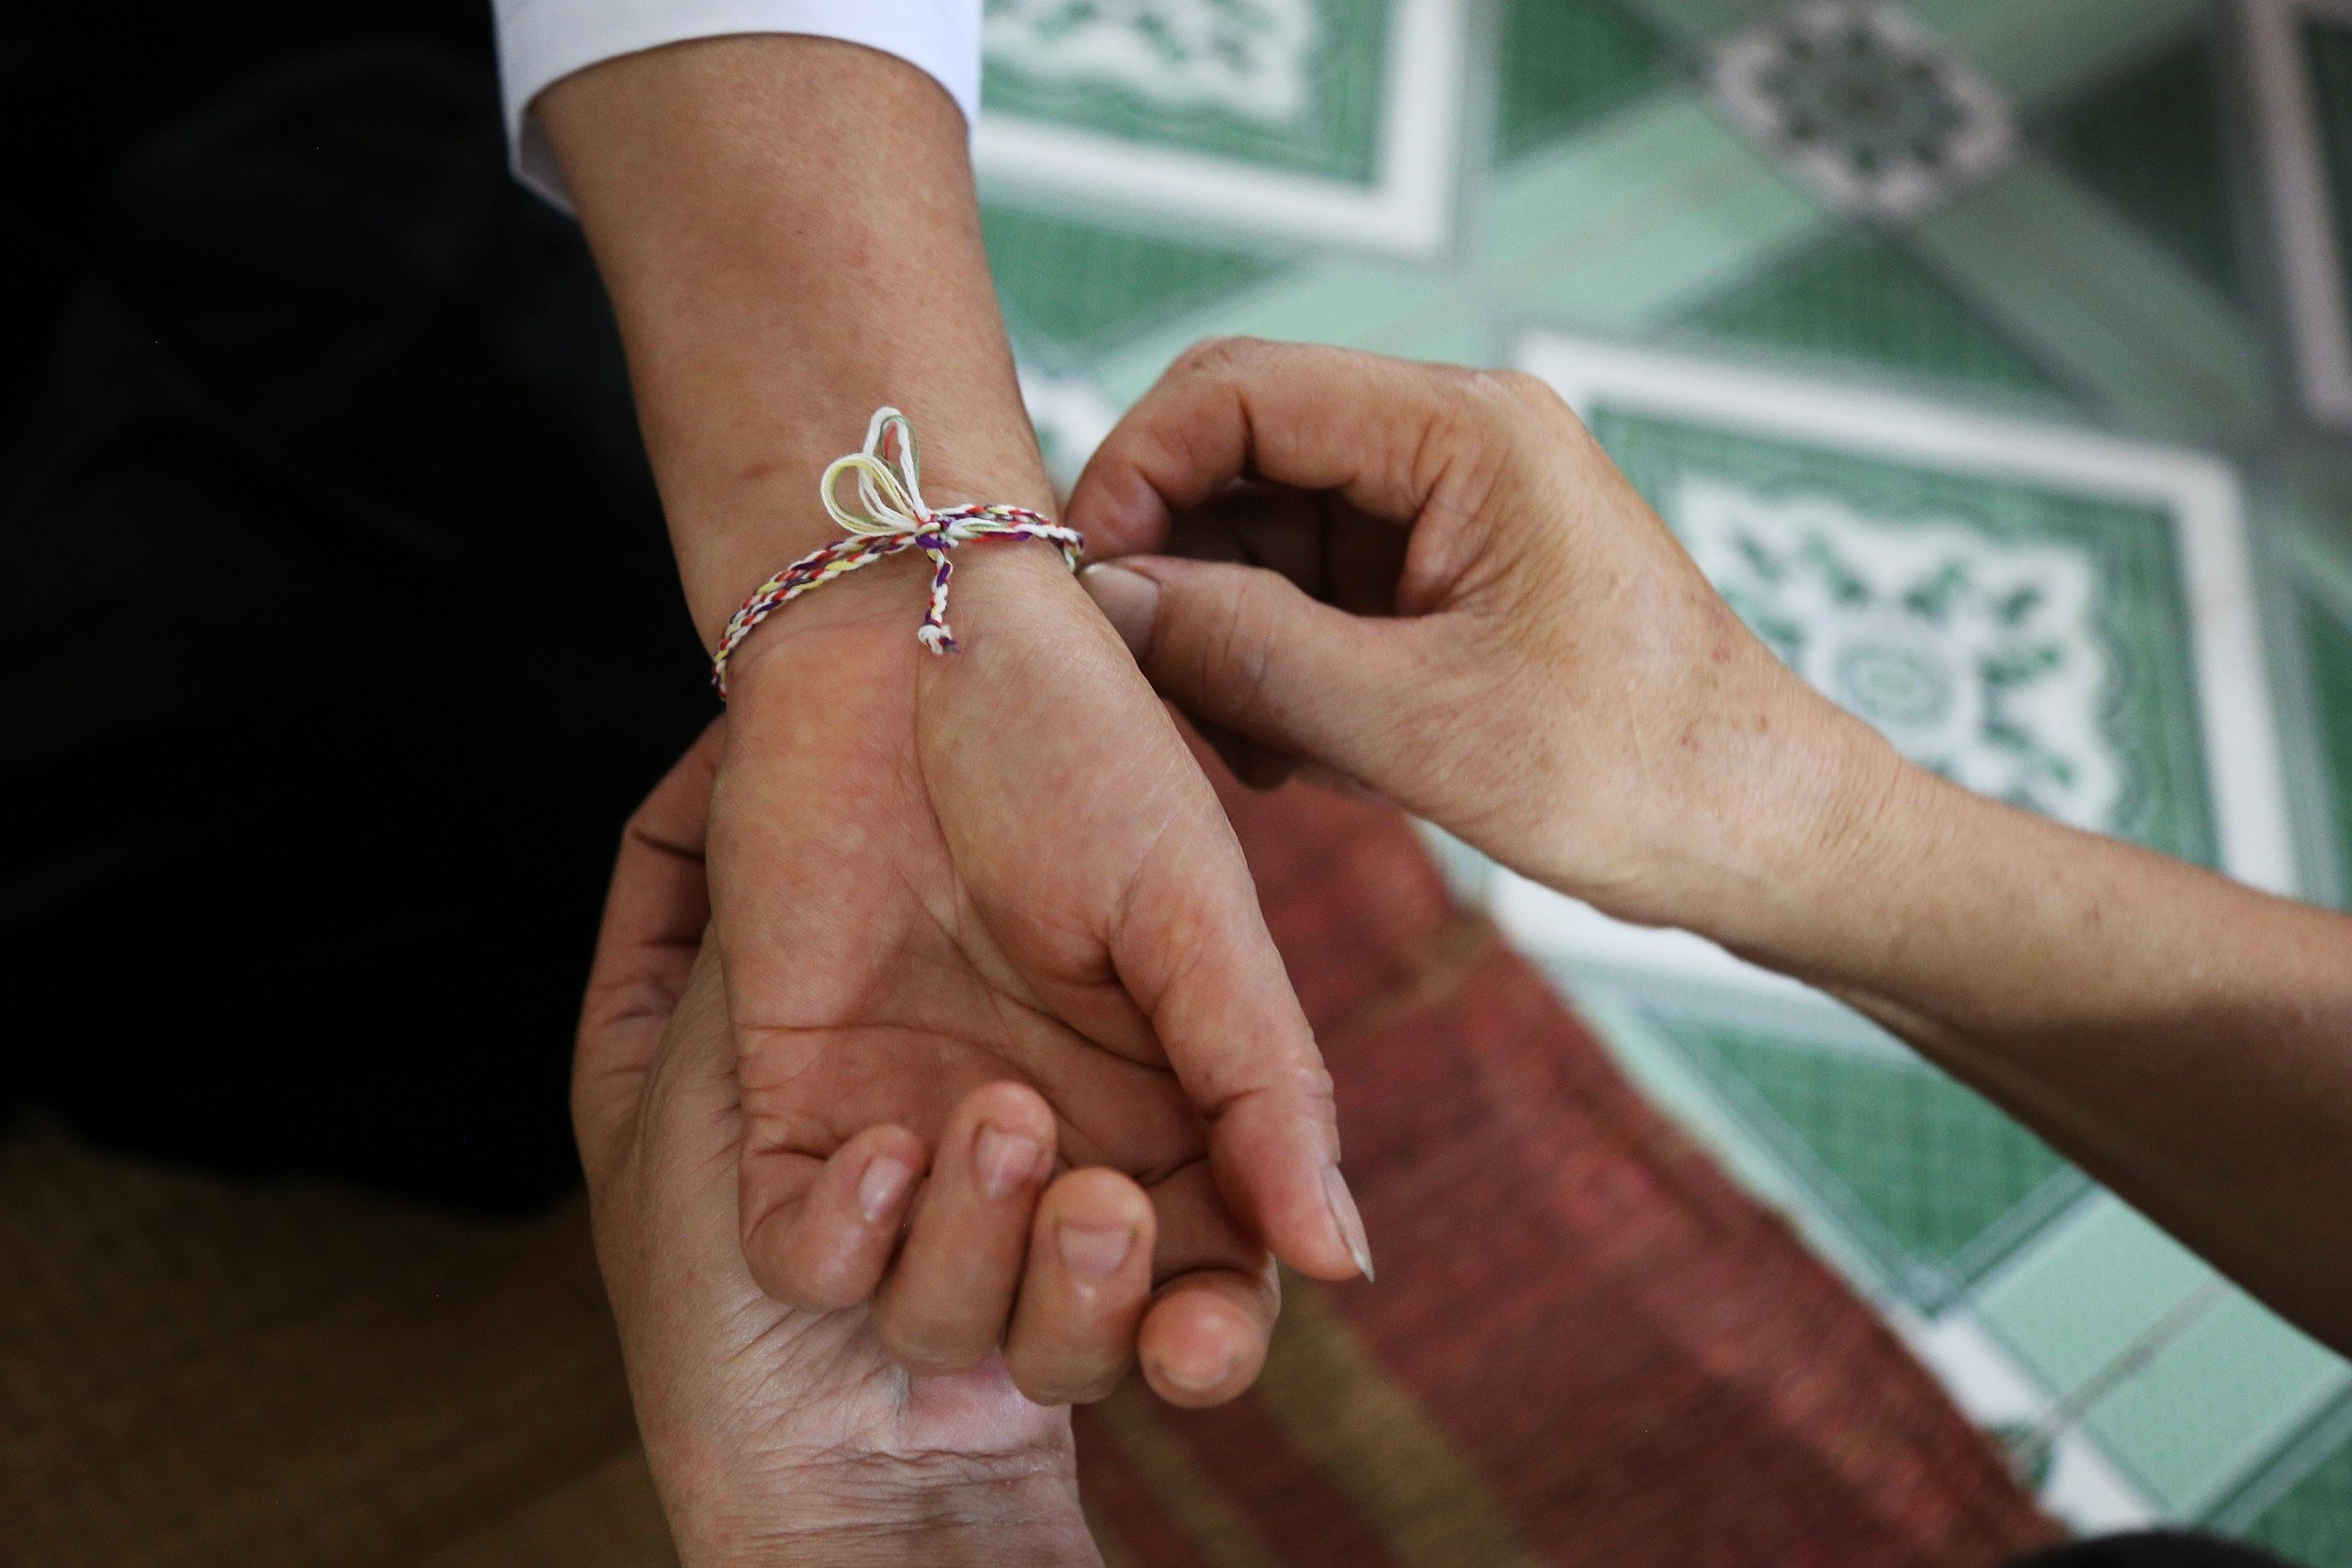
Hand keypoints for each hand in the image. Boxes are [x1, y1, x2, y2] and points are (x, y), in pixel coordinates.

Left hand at [536, 41, 1368, 1405]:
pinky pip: (810, 1250)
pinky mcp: (797, 1104)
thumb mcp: (1197, 917)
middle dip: (1087, 1314)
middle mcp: (1045, 1141)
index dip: (1205, 1343)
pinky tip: (886, 1144)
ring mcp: (915, 1128)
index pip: (1198, 1283)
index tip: (1207, 1341)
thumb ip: (1265, 1088)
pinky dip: (846, 1240)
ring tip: (998, 1110)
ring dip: (971, 1257)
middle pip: (1069, 1334)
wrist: (905, 636)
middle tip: (1096, 1201)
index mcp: (1163, 1106)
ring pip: (940, 1312)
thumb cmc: (1078, 752)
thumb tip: (1343, 1266)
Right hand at [1067, 337, 1895, 961]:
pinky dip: (1274, 662)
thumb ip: (1247, 652)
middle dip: (1175, 563)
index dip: (1137, 473)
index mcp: (1464, 430)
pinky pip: (1313, 590)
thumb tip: (1103, 603)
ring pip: (1266, 531)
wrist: (1767, 839)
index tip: (1084, 586)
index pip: (1239, 390)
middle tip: (1144, 686)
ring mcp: (1449, 511)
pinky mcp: (1447, 578)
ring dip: (1222, 630)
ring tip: (1243, 748)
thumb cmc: (1637, 775)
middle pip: (1243, 454)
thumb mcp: (1415, 726)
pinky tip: (1288, 753)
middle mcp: (1453, 443)